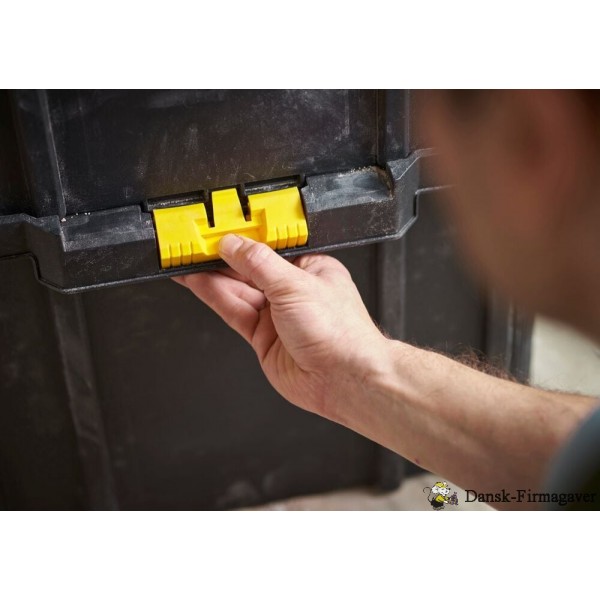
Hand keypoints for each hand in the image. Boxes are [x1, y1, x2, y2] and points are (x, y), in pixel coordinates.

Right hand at [174, 234, 388, 419]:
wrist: (344, 380)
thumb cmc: (340, 334)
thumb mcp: (294, 285)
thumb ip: (259, 263)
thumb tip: (233, 244)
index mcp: (309, 268)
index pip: (269, 246)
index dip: (242, 238)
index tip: (218, 229)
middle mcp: (292, 291)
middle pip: (249, 269)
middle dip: (220, 257)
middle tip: (193, 243)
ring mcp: (276, 316)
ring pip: (237, 291)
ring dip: (211, 275)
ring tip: (185, 260)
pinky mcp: (262, 337)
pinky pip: (234, 311)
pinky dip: (214, 297)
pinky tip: (198, 282)